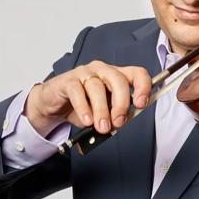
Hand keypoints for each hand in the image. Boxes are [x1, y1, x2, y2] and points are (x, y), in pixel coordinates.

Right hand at [24, 60, 152, 136]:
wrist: (56, 103)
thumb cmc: (84, 105)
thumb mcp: (105, 112)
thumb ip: (115, 115)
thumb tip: (120, 121)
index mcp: (118, 76)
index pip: (138, 74)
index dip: (143, 87)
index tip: (141, 104)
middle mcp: (104, 70)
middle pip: (118, 80)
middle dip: (121, 103)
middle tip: (118, 122)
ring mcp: (85, 73)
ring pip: (97, 87)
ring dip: (101, 110)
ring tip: (102, 127)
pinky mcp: (68, 80)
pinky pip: (77, 92)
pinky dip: (83, 108)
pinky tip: (87, 120)